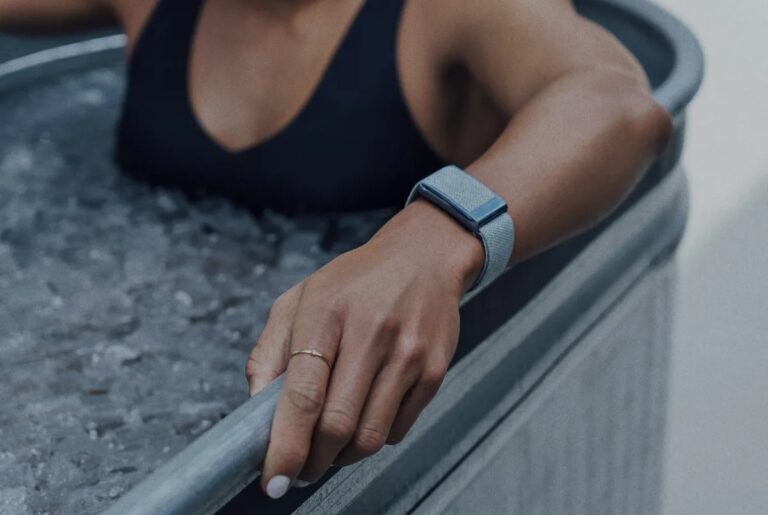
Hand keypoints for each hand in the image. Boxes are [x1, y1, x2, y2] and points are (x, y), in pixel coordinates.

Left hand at [245, 200, 483, 498]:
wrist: (424, 256)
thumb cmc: (356, 280)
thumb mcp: (300, 299)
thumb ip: (270, 351)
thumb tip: (255, 408)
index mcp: (327, 313)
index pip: (303, 394)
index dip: (285, 446)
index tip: (273, 477)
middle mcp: (371, 334)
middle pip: (337, 425)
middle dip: (312, 461)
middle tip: (299, 468)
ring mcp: (408, 354)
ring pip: (370, 437)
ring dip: (342, 456)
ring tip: (330, 448)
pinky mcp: (433, 371)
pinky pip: (398, 429)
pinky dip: (374, 438)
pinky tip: (363, 418)